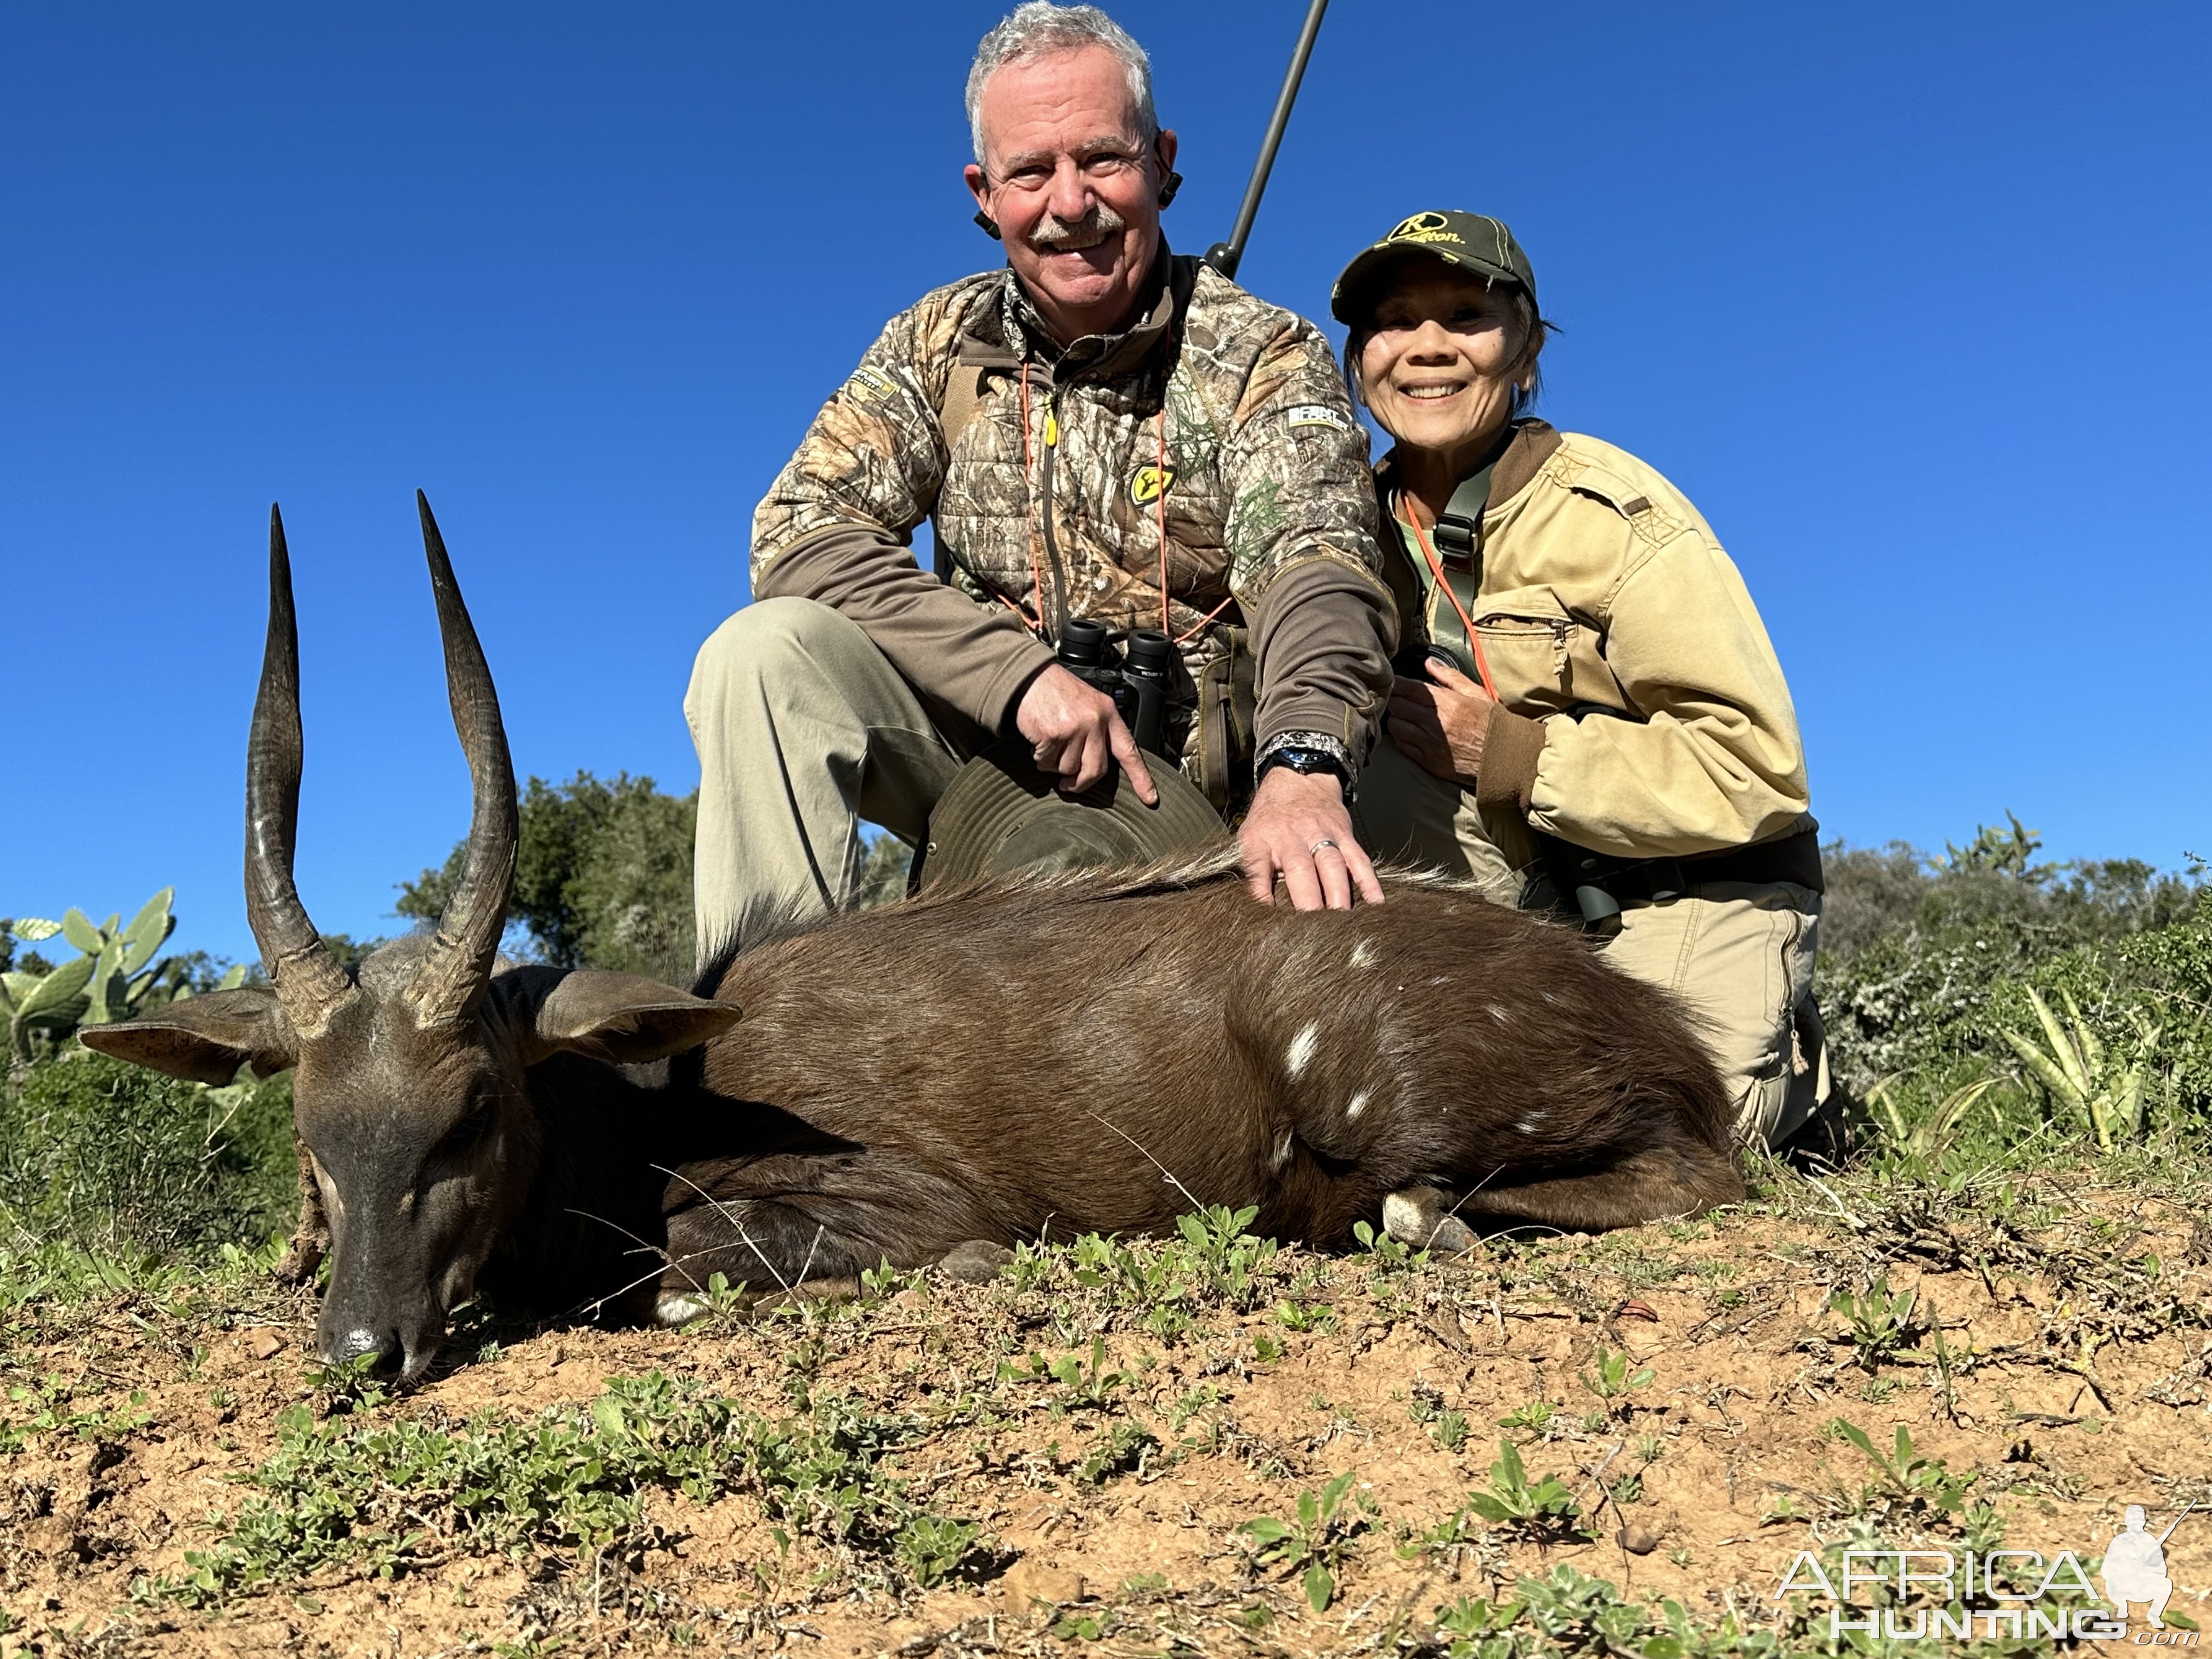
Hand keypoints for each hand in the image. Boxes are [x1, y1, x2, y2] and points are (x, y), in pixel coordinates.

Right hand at [1014, 663, 1158, 802]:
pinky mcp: (1053, 735)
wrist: (1029, 676)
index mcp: (1108, 713)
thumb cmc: (1057, 690)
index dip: (1141, 778)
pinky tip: (1038, 741)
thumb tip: (1096, 765)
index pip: (1130, 751)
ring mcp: (1075, 728)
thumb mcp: (1089, 704)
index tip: (1150, 798)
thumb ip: (1099, 730)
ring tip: (1049, 744)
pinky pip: (1048, 763)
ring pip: (1068, 769)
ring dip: (1055, 764)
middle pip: (1096, 770)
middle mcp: (1095, 721)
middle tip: (1068, 785)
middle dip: (1080, 783)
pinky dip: (1040, 758)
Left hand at [1239, 767, 1382, 909]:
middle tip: (1313, 930)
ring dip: (1338, 894)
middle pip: (1300, 869)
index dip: (1261, 893)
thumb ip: (1251, 872)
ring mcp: (1321, 834)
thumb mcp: (1249, 839)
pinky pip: (1358, 859)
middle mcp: (1292, 836)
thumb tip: (1250, 909)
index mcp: (1262, 839)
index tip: (1268, 920)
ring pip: (1332, 864)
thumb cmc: (1271, 819)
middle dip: (1308, 900)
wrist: (1299, 779)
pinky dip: (1368, 882)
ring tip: (1342, 921)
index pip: (1257, 867)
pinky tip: (1375, 902)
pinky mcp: (1344, 835)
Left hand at [1387, 657, 1496, 786]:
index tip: (1394, 681)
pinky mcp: (1428, 761)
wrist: (1505, 758)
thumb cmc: (1492, 724)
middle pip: (1397, 705)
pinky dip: (1400, 737)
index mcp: (1447, 703)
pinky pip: (1402, 746)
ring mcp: (1430, 743)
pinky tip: (1408, 732)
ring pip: (1395, 726)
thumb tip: (1429, 663)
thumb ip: (1450, 677)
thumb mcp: (1477, 694)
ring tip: (1403, 715)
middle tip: (1397, 697)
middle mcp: (1435, 723)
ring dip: (1396, 718)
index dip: (1397, 683)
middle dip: (1394, 699)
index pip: (1409, 688)